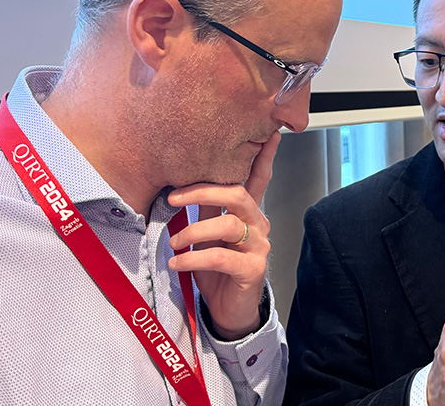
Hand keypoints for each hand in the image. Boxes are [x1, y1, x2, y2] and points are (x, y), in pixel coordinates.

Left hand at [167, 131, 280, 339]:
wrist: (229, 310)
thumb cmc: (217, 269)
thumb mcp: (208, 233)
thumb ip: (205, 209)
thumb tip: (182, 185)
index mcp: (248, 212)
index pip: (259, 179)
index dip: (264, 157)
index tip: (270, 134)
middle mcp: (258, 225)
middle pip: (238, 195)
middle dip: (203, 190)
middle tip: (173, 196)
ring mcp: (258, 247)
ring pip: (228, 225)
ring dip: (194, 230)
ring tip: (174, 241)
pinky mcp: (252, 269)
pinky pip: (220, 257)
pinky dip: (194, 258)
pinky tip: (177, 262)